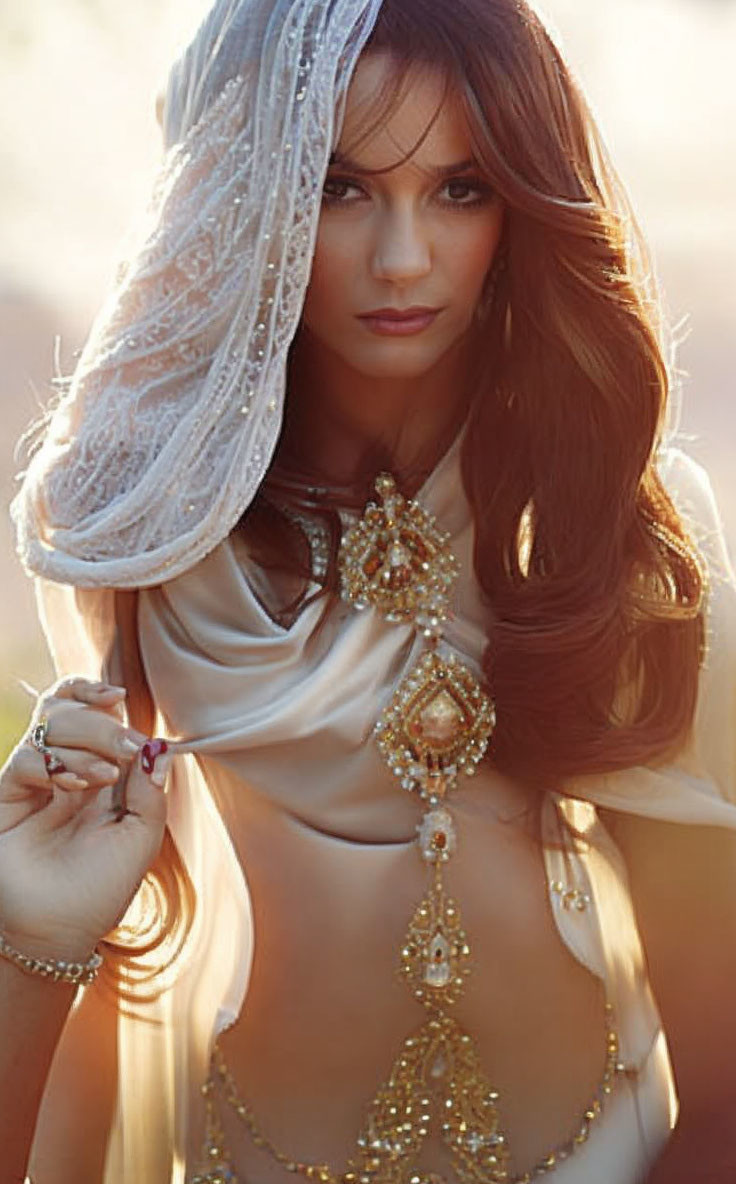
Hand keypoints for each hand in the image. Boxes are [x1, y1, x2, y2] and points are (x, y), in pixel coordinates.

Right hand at [0, 677, 170, 960]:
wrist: (55, 933)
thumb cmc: (100, 890)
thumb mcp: (141, 839)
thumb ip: (151, 792)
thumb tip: (160, 745)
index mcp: (101, 776)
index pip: (95, 715)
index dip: (103, 699)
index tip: (120, 700)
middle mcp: (68, 773)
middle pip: (72, 711)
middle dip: (102, 722)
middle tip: (125, 747)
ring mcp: (36, 783)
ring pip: (48, 726)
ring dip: (83, 740)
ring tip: (103, 776)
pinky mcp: (8, 796)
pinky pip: (27, 758)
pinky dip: (55, 764)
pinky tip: (74, 787)